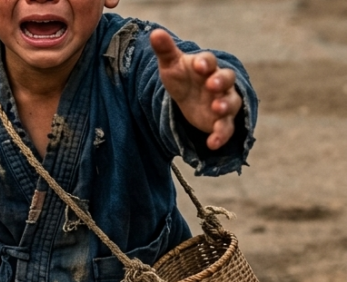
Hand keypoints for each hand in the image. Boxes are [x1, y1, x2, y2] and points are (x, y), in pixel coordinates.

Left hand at [150, 29, 242, 149]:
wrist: (187, 96)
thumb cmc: (182, 76)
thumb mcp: (170, 65)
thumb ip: (165, 50)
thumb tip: (155, 33)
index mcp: (206, 66)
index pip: (209, 61)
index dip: (205, 62)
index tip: (198, 65)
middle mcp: (219, 83)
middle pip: (226, 79)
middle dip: (221, 81)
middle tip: (212, 84)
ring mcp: (223, 102)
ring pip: (231, 103)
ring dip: (226, 105)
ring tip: (217, 108)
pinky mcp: (221, 121)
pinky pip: (226, 128)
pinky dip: (221, 136)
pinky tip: (212, 144)